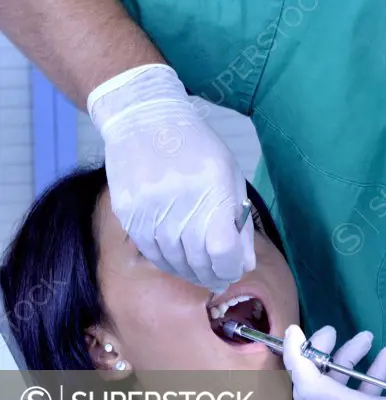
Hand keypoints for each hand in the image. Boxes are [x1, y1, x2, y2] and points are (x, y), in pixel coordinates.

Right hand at [88, 64, 254, 291]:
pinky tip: (178, 260)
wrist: (144, 120)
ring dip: (189, 272)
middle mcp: (180, 202)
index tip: (233, 271)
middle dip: (212, 276)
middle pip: (197, 260)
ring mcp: (149, 210)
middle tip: (219, 279)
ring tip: (200, 272)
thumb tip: (244, 264)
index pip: (222, 250)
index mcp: (212, 190)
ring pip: (173, 261)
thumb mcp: (229, 176)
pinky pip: (150, 251)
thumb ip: (239, 221)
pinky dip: (167, 261)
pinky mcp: (128, 214)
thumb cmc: (196, 147)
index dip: (230, 269)